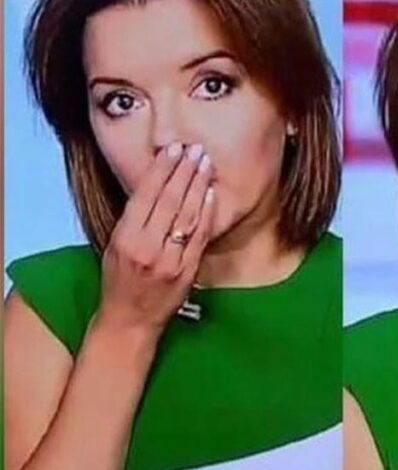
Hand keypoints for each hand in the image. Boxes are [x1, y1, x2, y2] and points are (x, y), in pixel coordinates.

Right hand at [95, 142, 215, 338]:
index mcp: (125, 238)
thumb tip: (155, 184)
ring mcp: (169, 260)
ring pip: (187, 215)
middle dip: (183, 171)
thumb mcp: (114, 246)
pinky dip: (206, 213)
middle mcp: (147, 247)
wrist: (130, 321)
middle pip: (169, 201)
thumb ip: (133, 219)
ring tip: (205, 164)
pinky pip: (199, 237)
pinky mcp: (187, 271)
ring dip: (198, 186)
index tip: (172, 149)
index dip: (161, 170)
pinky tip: (211, 194)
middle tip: (195, 149)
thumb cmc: (119, 281)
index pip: (146, 195)